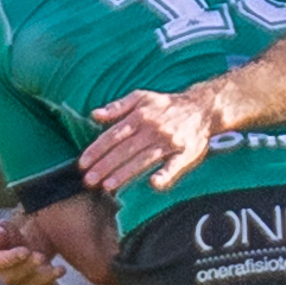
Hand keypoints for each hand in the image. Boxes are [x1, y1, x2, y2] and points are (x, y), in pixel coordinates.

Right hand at [0, 218, 66, 284]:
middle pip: (15, 276)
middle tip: (41, 257)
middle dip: (30, 267)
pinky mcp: (37, 284)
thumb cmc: (6, 232)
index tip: (26, 251)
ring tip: (61, 269)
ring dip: (46, 277)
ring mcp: (22, 281)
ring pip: (32, 283)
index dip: (12, 258)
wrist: (21, 239)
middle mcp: (6, 275)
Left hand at [80, 85, 218, 193]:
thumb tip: (94, 115)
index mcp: (140, 115)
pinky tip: (154, 184)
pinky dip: (166, 173)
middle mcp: (153, 128)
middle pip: (125, 149)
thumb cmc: (167, 105)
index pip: (113, 135)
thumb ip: (117, 107)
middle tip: (88, 180)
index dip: (97, 150)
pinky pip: (175, 164)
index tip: (82, 164)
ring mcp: (169, 141)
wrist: (202, 107)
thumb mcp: (141, 98)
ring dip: (125, 173)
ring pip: (143, 159)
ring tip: (107, 186)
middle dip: (105, 165)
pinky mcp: (186, 152)